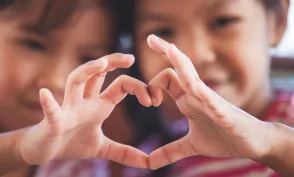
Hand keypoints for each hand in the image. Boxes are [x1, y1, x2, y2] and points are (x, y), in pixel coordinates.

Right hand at [19, 54, 151, 167]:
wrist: (46, 151)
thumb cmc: (72, 143)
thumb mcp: (103, 148)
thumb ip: (124, 152)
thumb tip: (148, 163)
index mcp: (99, 105)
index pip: (120, 86)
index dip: (137, 88)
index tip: (152, 100)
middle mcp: (85, 101)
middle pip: (98, 73)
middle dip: (112, 62)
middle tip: (131, 57)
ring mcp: (68, 108)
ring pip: (75, 81)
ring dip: (87, 71)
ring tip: (101, 63)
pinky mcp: (53, 122)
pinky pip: (51, 111)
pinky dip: (48, 103)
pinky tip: (45, 93)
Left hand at [147, 35, 274, 168]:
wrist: (251, 143)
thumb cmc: (223, 138)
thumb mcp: (190, 146)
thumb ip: (170, 151)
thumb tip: (149, 162)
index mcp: (187, 99)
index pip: (167, 80)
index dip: (152, 87)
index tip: (149, 102)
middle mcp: (196, 94)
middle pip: (179, 68)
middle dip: (165, 51)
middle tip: (150, 37)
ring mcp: (210, 100)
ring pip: (193, 76)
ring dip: (181, 63)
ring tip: (168, 48)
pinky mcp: (223, 111)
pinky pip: (212, 99)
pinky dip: (203, 94)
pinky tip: (195, 88)